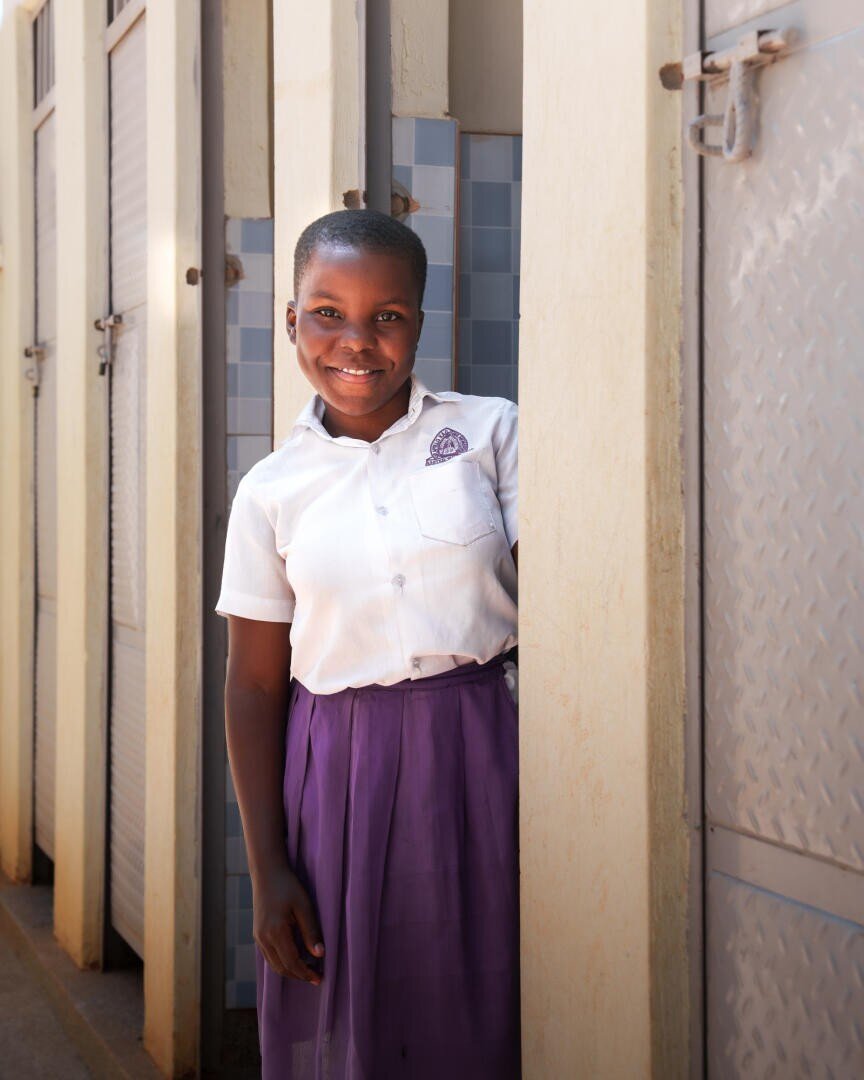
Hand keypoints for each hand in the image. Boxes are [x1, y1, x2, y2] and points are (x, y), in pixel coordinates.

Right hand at [253, 864, 324, 985]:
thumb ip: (311, 932)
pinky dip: (282, 962)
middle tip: (316, 977)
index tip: (320, 978)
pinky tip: (294, 958)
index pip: (292, 963)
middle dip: (299, 975)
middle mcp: (263, 938)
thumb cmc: (288, 886)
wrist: (267, 872)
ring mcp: (258, 937)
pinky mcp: (257, 934)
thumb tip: (320, 955)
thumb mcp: (304, 906)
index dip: (306, 973)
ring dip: (290, 970)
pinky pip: (269, 956)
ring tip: (308, 969)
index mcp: (275, 932)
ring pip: (274, 964)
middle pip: (282, 968)